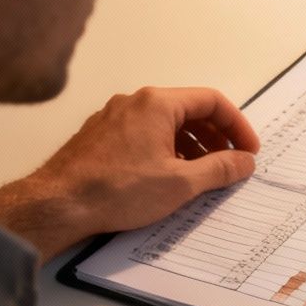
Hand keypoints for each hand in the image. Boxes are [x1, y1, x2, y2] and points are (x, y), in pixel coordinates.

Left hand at [0, 86, 259, 260]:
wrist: (57, 204)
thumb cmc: (117, 190)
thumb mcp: (180, 183)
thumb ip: (220, 169)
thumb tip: (244, 162)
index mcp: (157, 103)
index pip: (211, 101)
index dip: (237, 126)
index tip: (248, 150)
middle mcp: (134, 102)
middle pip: (188, 110)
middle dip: (215, 137)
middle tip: (229, 164)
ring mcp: (113, 117)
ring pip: (164, 124)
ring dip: (190, 145)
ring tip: (201, 175)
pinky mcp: (99, 136)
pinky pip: (143, 134)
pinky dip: (164, 150)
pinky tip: (166, 177)